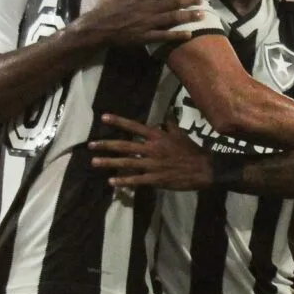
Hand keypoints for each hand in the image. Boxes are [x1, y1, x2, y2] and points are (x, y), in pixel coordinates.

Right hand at [74, 0, 210, 47]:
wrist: (97, 27)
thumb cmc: (106, 5)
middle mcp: (147, 8)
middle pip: (173, 2)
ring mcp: (147, 23)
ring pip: (172, 18)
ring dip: (188, 16)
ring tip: (202, 14)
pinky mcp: (145, 36)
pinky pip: (164, 36)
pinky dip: (176, 35)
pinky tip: (189, 34)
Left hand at [90, 115, 214, 189]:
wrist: (202, 169)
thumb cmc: (191, 150)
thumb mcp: (180, 134)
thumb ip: (170, 123)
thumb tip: (167, 112)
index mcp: (157, 136)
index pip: (134, 126)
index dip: (118, 121)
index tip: (103, 117)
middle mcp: (151, 149)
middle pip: (124, 145)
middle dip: (106, 145)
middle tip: (90, 145)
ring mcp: (152, 165)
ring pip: (126, 163)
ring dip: (109, 163)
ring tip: (94, 162)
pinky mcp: (155, 179)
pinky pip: (136, 180)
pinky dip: (123, 181)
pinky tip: (111, 181)